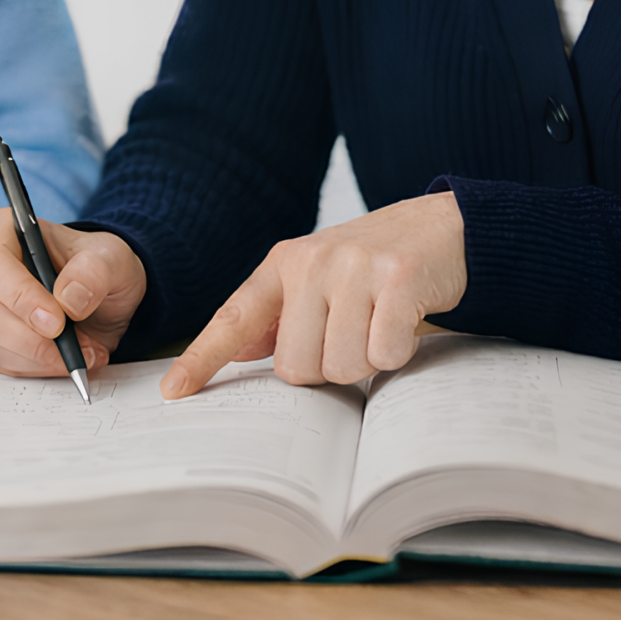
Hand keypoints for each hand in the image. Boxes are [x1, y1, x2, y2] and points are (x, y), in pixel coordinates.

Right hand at [0, 208, 143, 377]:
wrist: (96, 295)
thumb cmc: (95, 266)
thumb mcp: (111, 258)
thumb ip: (94, 272)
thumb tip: (68, 299)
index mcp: (0, 230)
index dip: (20, 296)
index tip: (56, 322)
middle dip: (30, 339)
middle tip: (72, 348)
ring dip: (38, 358)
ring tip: (81, 351)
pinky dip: (34, 368)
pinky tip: (63, 359)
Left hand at [162, 191, 466, 398]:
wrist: (447, 228)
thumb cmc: (377, 265)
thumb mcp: (320, 280)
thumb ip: (281, 316)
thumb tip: (238, 351)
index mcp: (285, 263)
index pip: (234, 318)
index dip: (201, 358)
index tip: (173, 392)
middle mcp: (313, 261)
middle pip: (296, 367)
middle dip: (328, 368)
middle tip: (353, 335)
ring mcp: (354, 267)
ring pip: (341, 366)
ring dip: (366, 361)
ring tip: (379, 324)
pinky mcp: (398, 279)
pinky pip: (383, 354)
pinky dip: (397, 352)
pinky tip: (404, 321)